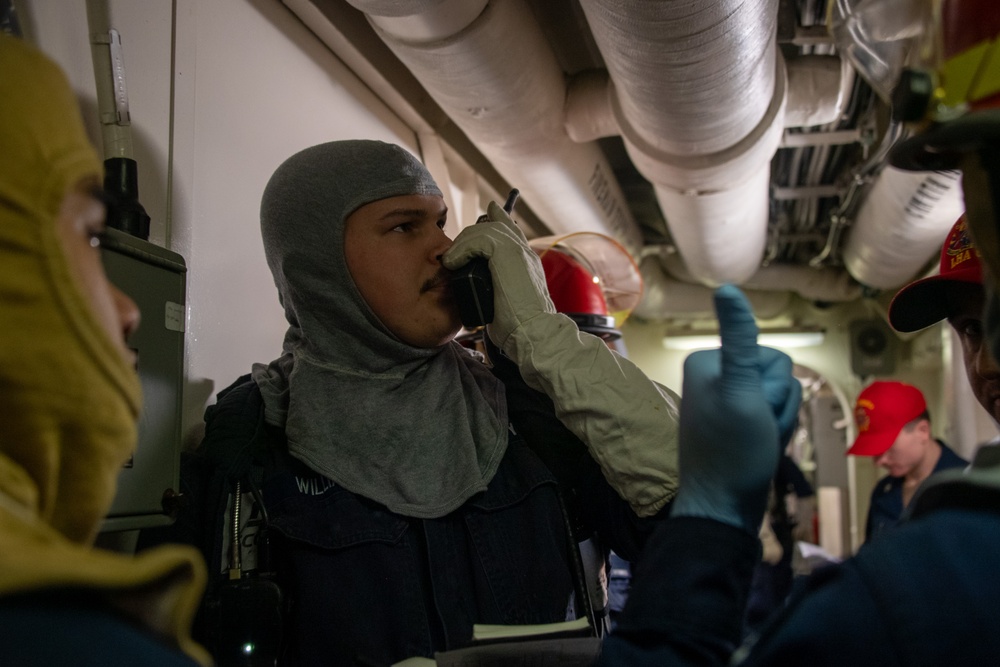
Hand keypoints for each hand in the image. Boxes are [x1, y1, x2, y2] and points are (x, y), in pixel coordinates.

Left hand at [442, 201, 554, 351]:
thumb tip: (480, 293)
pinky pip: (479, 239)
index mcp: (527, 262)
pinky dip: (462, 249)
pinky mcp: (508, 254)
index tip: (488, 213)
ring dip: (463, 244)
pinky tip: (454, 263)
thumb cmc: (521, 328)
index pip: (511, 231)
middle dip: (470, 235)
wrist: (535, 332)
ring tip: (451, 262)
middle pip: (495, 226)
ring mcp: (519, 251)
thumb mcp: (506, 304)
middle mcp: (525, 252)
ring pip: (485, 230)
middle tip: (453, 254)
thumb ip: (497, 290)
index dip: (498, 219)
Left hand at [670, 285, 800, 533]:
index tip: (753, 413)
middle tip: (757, 432)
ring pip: (783, 398)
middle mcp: (716, 376)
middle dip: (779, 408)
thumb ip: (739, 339)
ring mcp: (729, 401)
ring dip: (780, 423)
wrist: (724, 509)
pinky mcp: (739, 423)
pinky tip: (762, 450)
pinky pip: (776, 418)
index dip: (775, 389)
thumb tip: (726, 288)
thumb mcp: (741, 391)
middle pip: (781, 376)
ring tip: (758, 443)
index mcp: (708, 361)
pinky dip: (777, 434)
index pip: (774, 357)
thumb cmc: (733, 452)